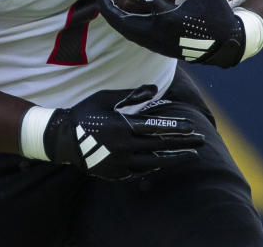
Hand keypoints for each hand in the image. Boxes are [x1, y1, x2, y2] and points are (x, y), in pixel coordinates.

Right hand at [42, 85, 203, 180]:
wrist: (62, 139)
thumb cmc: (84, 113)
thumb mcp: (105, 98)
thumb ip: (131, 95)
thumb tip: (154, 89)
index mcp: (122, 126)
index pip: (156, 129)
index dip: (176, 128)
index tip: (192, 127)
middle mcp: (124, 147)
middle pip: (160, 146)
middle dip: (182, 143)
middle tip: (201, 142)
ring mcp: (120, 162)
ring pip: (154, 162)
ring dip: (174, 158)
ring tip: (190, 156)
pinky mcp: (115, 173)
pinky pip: (140, 171)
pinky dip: (154, 166)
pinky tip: (164, 162)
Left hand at [98, 0, 245, 66]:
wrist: (226, 46)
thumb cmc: (217, 14)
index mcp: (169, 17)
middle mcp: (159, 33)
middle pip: (124, 22)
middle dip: (108, 9)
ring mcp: (158, 44)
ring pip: (128, 32)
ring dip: (115, 20)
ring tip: (107, 8)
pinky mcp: (160, 49)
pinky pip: (136, 38)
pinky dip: (126, 27)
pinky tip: (124, 19)